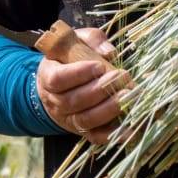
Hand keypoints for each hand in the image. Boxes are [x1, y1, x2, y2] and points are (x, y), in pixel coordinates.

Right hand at [35, 27, 127, 143]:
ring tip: (127, 96)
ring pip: (85, 120)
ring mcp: (67, 119)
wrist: (61, 82)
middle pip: (73, 101)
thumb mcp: (78, 40)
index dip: (78, 74)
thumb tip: (109, 52)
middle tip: (121, 77)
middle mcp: (54, 101)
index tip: (99, 66)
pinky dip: (112, 134)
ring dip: (108, 109)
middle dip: (100, 90)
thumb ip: (93, 40)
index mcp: (48, 75)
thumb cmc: (72, 57)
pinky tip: (129, 127)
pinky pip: (95, 136)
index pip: (57, 79)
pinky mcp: (82, 131)